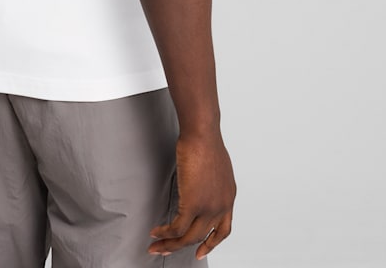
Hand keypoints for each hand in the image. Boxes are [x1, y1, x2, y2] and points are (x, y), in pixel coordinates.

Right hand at [148, 131, 235, 259]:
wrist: (202, 134)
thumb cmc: (206, 142)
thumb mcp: (216, 168)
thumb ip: (211, 183)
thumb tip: (198, 187)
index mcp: (228, 196)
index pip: (223, 229)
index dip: (211, 243)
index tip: (201, 250)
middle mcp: (222, 205)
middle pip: (201, 236)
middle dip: (182, 246)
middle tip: (168, 248)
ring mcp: (209, 207)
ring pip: (188, 237)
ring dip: (170, 244)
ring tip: (157, 245)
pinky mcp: (193, 204)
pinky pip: (177, 228)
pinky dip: (165, 233)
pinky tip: (156, 232)